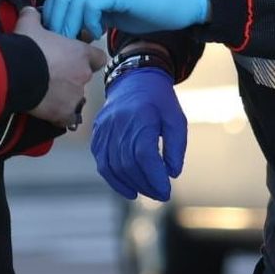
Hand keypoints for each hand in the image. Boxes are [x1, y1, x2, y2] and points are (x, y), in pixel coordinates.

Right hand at [14, 6, 105, 125]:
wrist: (15, 72)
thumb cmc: (27, 46)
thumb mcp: (29, 24)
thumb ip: (34, 16)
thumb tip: (31, 10)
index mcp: (80, 53)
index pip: (98, 57)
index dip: (88, 58)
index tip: (75, 58)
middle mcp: (83, 76)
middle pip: (84, 77)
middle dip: (71, 76)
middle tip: (52, 74)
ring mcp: (75, 97)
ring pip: (75, 98)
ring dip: (65, 95)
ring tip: (46, 92)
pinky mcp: (64, 114)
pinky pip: (67, 118)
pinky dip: (60, 115)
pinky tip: (48, 110)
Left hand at [43, 0, 209, 40]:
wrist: (178, 3)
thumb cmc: (147, 10)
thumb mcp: (111, 13)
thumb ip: (91, 15)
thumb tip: (70, 31)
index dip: (53, 15)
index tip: (56, 37)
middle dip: (57, 21)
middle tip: (63, 42)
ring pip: (72, 0)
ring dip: (72, 24)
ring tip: (80, 40)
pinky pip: (90, 5)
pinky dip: (90, 22)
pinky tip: (99, 32)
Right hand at [90, 68, 186, 200]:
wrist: (134, 78)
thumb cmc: (159, 100)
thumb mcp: (176, 119)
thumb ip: (176, 147)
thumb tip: (172, 173)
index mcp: (141, 118)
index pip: (144, 156)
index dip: (154, 178)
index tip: (167, 192)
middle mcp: (119, 124)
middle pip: (128, 164)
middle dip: (146, 185)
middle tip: (161, 195)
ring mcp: (105, 129)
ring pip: (113, 166)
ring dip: (130, 185)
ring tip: (146, 192)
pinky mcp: (98, 133)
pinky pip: (102, 162)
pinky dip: (113, 179)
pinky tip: (128, 189)